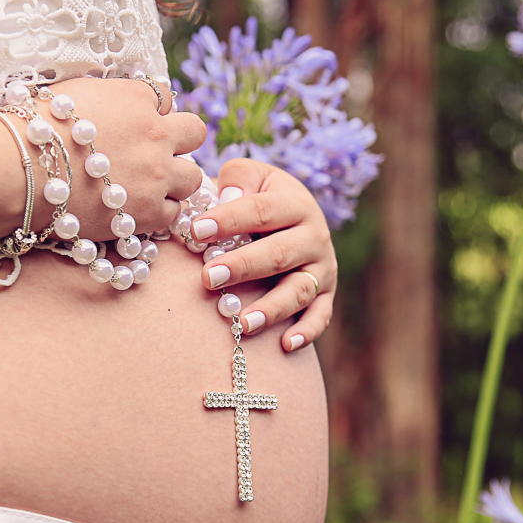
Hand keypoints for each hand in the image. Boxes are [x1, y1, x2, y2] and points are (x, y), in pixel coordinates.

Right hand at [37, 77, 205, 240]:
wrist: (22, 169)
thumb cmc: (37, 128)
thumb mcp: (75, 93)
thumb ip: (108, 97)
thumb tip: (118, 103)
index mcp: (137, 98)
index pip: (165, 97)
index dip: (152, 112)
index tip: (135, 125)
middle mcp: (156, 134)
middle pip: (195, 133)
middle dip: (180, 141)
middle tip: (155, 153)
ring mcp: (157, 175)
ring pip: (194, 177)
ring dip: (176, 180)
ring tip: (149, 185)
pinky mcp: (149, 212)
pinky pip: (174, 212)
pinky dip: (160, 212)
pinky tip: (138, 209)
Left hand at [192, 159, 336, 351]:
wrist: (295, 218)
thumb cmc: (259, 198)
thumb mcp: (251, 177)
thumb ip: (238, 179)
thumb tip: (227, 196)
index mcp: (295, 203)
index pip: (262, 211)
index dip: (229, 219)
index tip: (196, 230)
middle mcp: (314, 236)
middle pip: (279, 254)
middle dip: (243, 267)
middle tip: (209, 277)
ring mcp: (322, 268)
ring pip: (298, 290)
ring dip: (271, 308)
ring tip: (241, 322)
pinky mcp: (326, 295)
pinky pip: (320, 316)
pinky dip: (306, 332)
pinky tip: (285, 345)